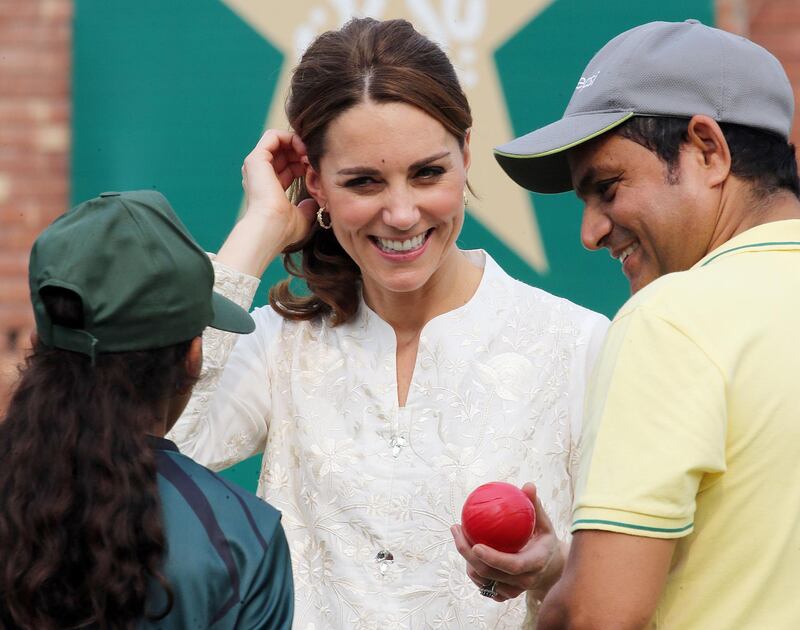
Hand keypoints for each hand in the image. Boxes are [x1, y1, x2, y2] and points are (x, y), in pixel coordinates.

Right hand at [240, 129, 317, 250]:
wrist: (270, 228)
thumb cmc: (284, 228)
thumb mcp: (301, 217)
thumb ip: (307, 208)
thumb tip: (313, 204)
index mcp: (269, 188)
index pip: (290, 168)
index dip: (305, 165)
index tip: (317, 171)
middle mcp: (260, 175)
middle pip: (286, 153)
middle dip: (303, 153)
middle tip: (315, 161)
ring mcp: (256, 166)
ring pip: (279, 141)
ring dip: (298, 144)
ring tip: (310, 155)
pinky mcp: (255, 158)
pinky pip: (273, 136)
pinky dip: (290, 138)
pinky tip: (303, 150)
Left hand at [451, 483, 565, 602]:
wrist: (550, 568)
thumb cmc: (544, 540)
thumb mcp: (545, 524)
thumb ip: (535, 506)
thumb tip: (528, 485)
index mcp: (535, 563)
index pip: (513, 565)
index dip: (493, 558)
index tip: (476, 544)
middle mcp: (524, 581)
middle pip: (490, 573)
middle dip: (467, 553)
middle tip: (457, 529)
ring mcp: (513, 590)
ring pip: (482, 579)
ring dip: (466, 559)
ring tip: (459, 534)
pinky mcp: (504, 595)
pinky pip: (483, 584)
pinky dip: (472, 568)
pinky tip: (467, 549)